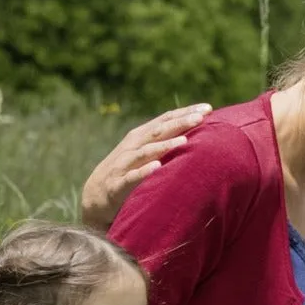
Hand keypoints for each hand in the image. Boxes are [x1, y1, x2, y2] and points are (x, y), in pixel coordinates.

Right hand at [80, 104, 211, 229]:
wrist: (95, 196)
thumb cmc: (128, 173)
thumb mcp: (146, 154)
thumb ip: (165, 143)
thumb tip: (196, 135)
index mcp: (142, 136)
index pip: (166, 120)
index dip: (185, 112)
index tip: (208, 108)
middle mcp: (133, 146)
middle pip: (159, 130)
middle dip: (180, 122)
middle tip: (201, 116)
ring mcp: (124, 164)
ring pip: (146, 151)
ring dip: (165, 146)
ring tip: (184, 140)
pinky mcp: (118, 184)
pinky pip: (132, 177)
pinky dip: (144, 171)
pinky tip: (157, 167)